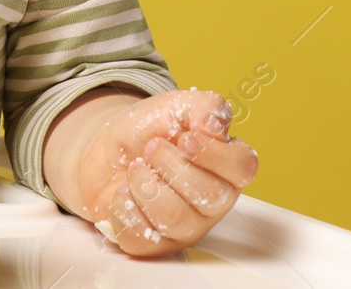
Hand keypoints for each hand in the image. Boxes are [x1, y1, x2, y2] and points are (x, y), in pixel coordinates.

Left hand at [77, 89, 257, 255]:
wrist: (107, 151)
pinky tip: (122, 193)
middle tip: (150, 148)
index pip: (243, 168)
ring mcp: (185, 227)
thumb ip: (204, 107)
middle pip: (209, 196)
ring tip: (135, 169)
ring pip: (175, 218)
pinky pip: (142, 239)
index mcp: (226, 167)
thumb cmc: (150, 131)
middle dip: (169, 164)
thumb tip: (215, 127)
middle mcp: (212, 203)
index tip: (185, 138)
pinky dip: (123, 209)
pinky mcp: (154, 244)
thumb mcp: (176, 106)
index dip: (215, 155)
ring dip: (144, 185)